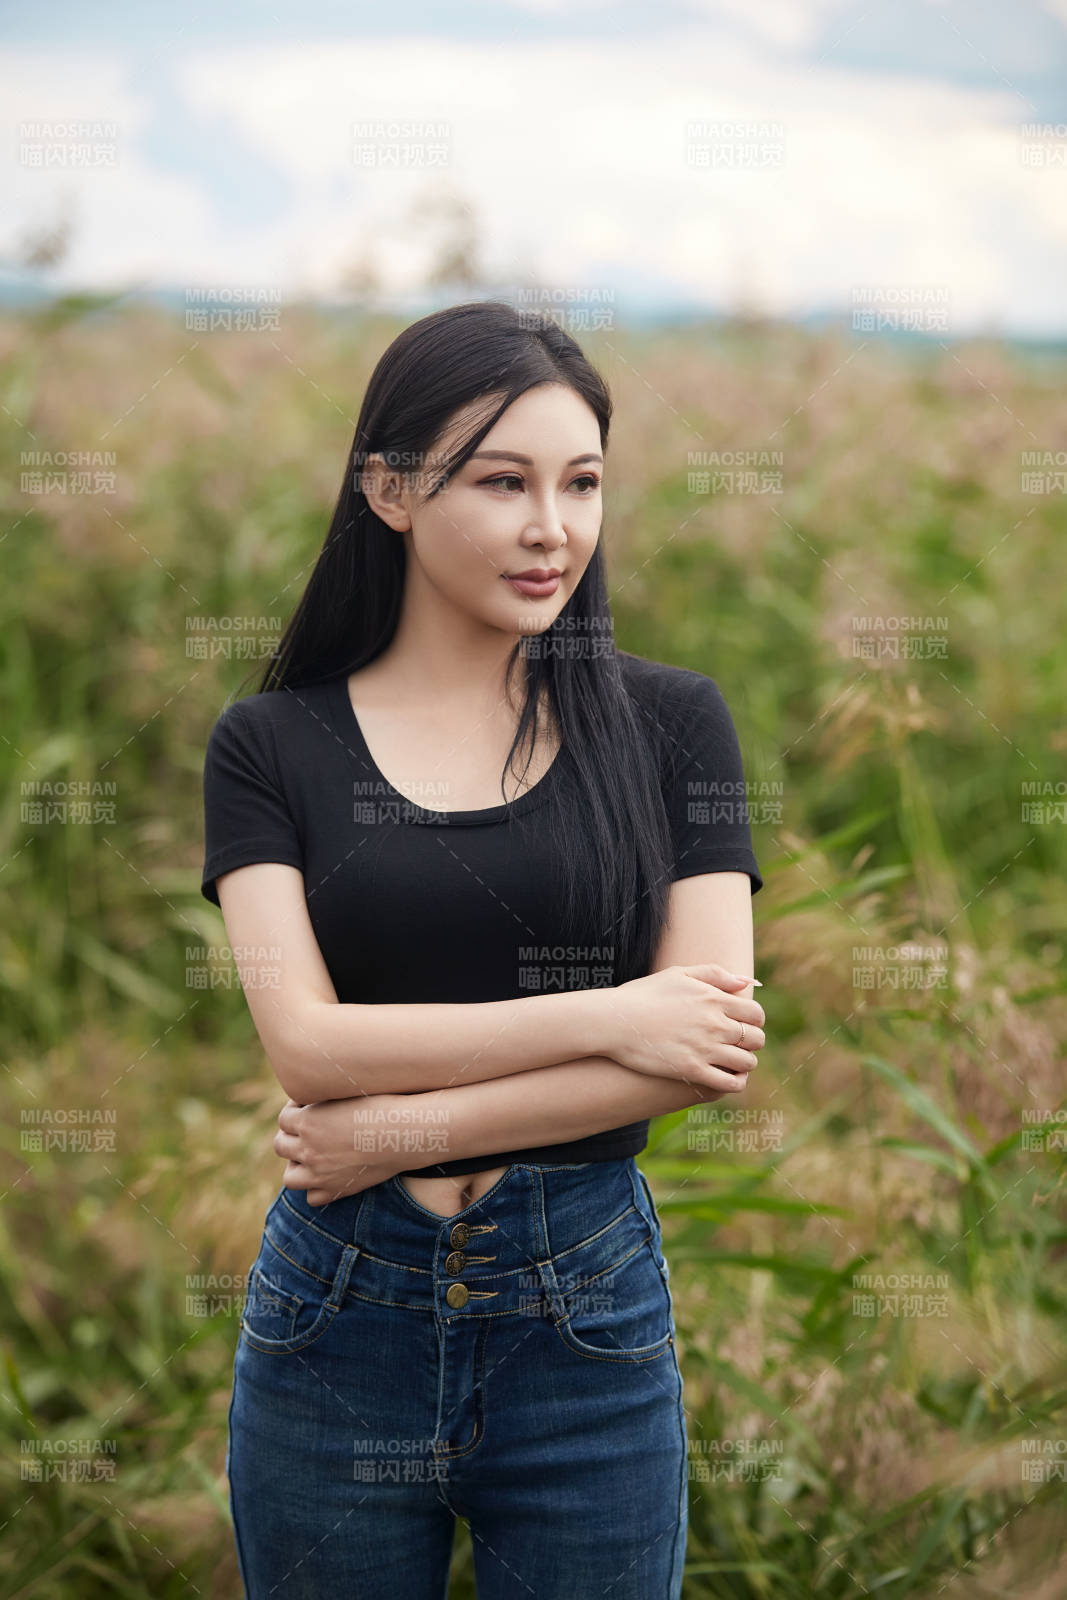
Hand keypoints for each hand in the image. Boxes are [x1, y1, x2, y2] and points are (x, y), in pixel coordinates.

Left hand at [274, 1094, 403, 1206]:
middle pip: (281, 1145)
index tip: (310, 1108)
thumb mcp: (346, 1093)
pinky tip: (328, 1174)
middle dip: (291, 1136)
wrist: (403, 1133)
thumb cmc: (380, 1105)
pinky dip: (316, 1187)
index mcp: (307, 1121)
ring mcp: (320, 1174)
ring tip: (311, 1155)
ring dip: (297, 1165)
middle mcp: (308, 1149)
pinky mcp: (337, 1190)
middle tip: (309, 1131)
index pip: (284, 1118)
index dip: (296, 1111)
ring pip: (290, 1176)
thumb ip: (324, 1098)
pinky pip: (312, 1197)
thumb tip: (312, 1098)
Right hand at [604, 964, 765, 1093]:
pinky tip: (728, 1077)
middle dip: (752, 1042)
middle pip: (756, 1039)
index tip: (744, 1024)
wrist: (615, 1021)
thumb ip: (715, 974)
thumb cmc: (643, 995)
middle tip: (739, 1043)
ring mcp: (705, 1049)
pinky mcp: (692, 1070)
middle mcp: (715, 1024)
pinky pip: (730, 1083)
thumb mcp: (679, 974)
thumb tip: (746, 981)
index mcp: (714, 999)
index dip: (755, 1021)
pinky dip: (736, 1082)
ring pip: (747, 1062)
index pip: (756, 1014)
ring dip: (745, 1063)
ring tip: (733, 1061)